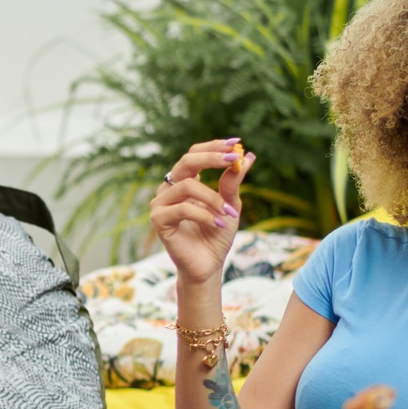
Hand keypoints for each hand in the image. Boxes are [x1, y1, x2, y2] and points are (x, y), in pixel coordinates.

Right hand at [149, 139, 255, 284]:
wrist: (208, 265)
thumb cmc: (216, 235)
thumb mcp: (231, 205)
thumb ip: (233, 182)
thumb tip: (249, 156)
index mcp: (185, 182)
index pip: (194, 154)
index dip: (213, 146)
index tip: (237, 143)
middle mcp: (169, 189)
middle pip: (186, 161)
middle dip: (212, 158)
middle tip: (234, 159)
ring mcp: (161, 204)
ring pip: (187, 186)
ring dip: (213, 198)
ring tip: (228, 214)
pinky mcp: (158, 220)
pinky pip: (182, 209)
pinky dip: (204, 215)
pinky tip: (217, 224)